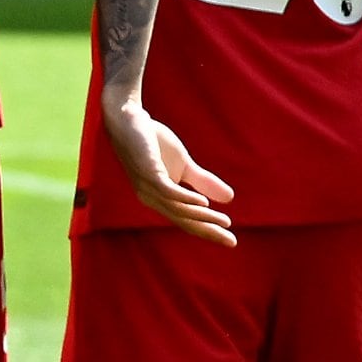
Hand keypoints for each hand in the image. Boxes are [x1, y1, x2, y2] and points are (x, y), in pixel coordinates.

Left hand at [104, 94, 238, 241]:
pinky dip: (186, 199)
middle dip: (208, 231)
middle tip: (231, 242)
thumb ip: (203, 182)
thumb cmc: (153, 143)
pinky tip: (203, 203)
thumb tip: (229, 198)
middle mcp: (153, 199)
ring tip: (224, 222)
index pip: (187, 221)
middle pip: (184, 221)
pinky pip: (168, 191)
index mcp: (161, 199)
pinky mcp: (148, 172)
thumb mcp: (184, 165)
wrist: (129, 119)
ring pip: (178, 209)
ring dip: (202, 217)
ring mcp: (149, 187)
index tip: (231, 241)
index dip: (209, 231)